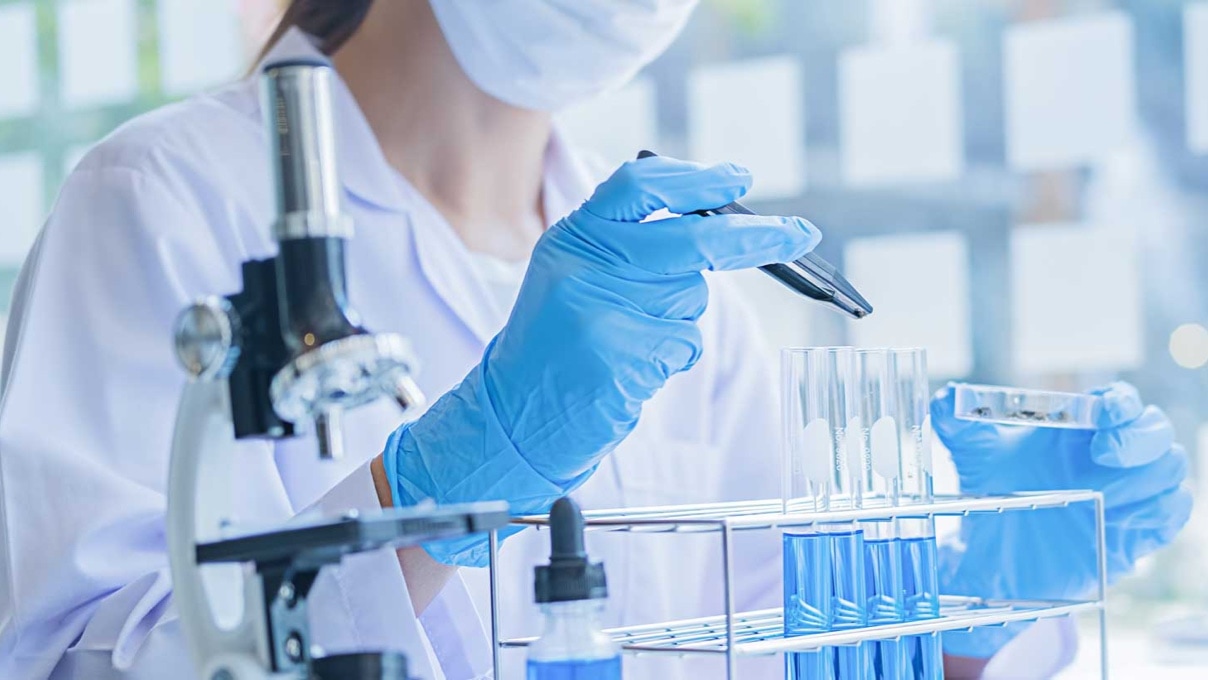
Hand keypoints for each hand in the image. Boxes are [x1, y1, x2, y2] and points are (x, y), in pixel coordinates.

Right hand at [382, 156, 820, 564]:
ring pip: (691, 298)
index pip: (638, 185)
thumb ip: (629, 245)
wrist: (514, 412)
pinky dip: (670, 356)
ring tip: (630, 339)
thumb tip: (718, 222)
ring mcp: (600, 312)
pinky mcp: (619, 358)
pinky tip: (630, 367)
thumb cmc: (556, 342)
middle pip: (689, 239)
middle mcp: (582, 266)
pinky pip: (683, 344)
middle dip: (753, 238)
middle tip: (799, 234)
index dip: (696, 178)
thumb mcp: (574, 276)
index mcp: (572, 237)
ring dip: (680, 319)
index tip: (739, 177)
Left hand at [931, 382, 1191, 658]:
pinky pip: (1173, 511)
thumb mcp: (968, 453)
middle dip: (1139, 439)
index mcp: (1077, 429)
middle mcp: (1108, 456)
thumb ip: (956, 420)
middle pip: (1156, 430)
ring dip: (1146, 477)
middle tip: (1103, 455)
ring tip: (1104, 494)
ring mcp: (1127, 493)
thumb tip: (949, 397)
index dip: (1121, 402)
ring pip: (1170, 469)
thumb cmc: (989, 492)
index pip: (1119, 402)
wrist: (991, 552)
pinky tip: (1121, 518)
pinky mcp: (1136, 531)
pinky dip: (1159, 510)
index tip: (1104, 411)